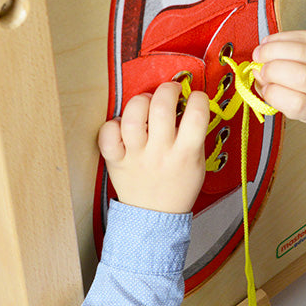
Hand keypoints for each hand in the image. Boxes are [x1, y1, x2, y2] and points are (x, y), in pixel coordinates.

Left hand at [98, 82, 208, 213]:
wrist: (156, 216)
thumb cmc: (178, 186)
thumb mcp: (197, 162)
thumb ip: (193, 135)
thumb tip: (186, 103)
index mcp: (185, 153)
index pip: (197, 115)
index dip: (198, 98)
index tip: (195, 97)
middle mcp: (160, 153)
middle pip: (161, 109)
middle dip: (168, 89)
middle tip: (170, 90)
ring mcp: (136, 156)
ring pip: (133, 117)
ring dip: (141, 101)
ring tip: (146, 102)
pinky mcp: (116, 160)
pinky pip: (107, 135)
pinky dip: (112, 124)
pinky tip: (123, 125)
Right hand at [252, 30, 305, 122]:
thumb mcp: (301, 107)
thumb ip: (277, 97)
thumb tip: (256, 74)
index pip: (298, 104)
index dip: (274, 95)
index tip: (265, 88)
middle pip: (300, 76)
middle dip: (271, 70)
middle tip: (259, 69)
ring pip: (299, 51)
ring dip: (272, 50)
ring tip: (259, 54)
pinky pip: (300, 35)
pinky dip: (279, 38)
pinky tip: (268, 43)